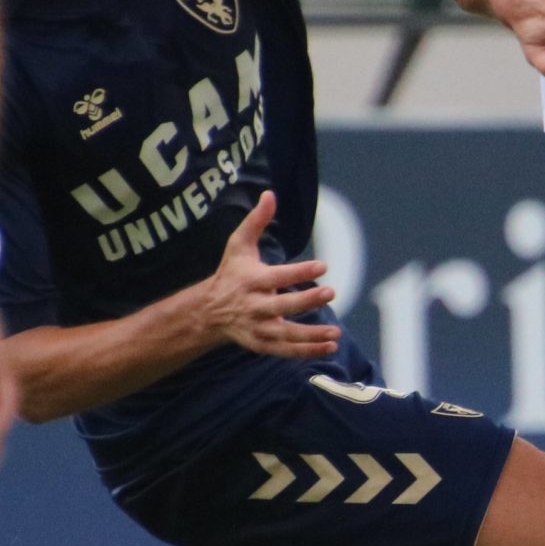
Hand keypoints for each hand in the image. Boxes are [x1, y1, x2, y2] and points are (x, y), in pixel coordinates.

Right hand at [198, 191, 340, 358]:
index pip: (278, 276)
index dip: (300, 271)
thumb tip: (270, 194)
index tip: (324, 265)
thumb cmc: (231, 273)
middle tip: (331, 293)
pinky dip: (307, 351)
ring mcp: (258, 328)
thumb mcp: (238, 244)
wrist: (208, 311)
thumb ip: (256, 221)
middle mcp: (254, 306)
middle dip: (307, 300)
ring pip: (286, 334)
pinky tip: (329, 347)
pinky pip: (286, 351)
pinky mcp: (261, 344)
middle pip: (282, 306)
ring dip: (312, 335)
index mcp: (251, 280)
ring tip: (336, 333)